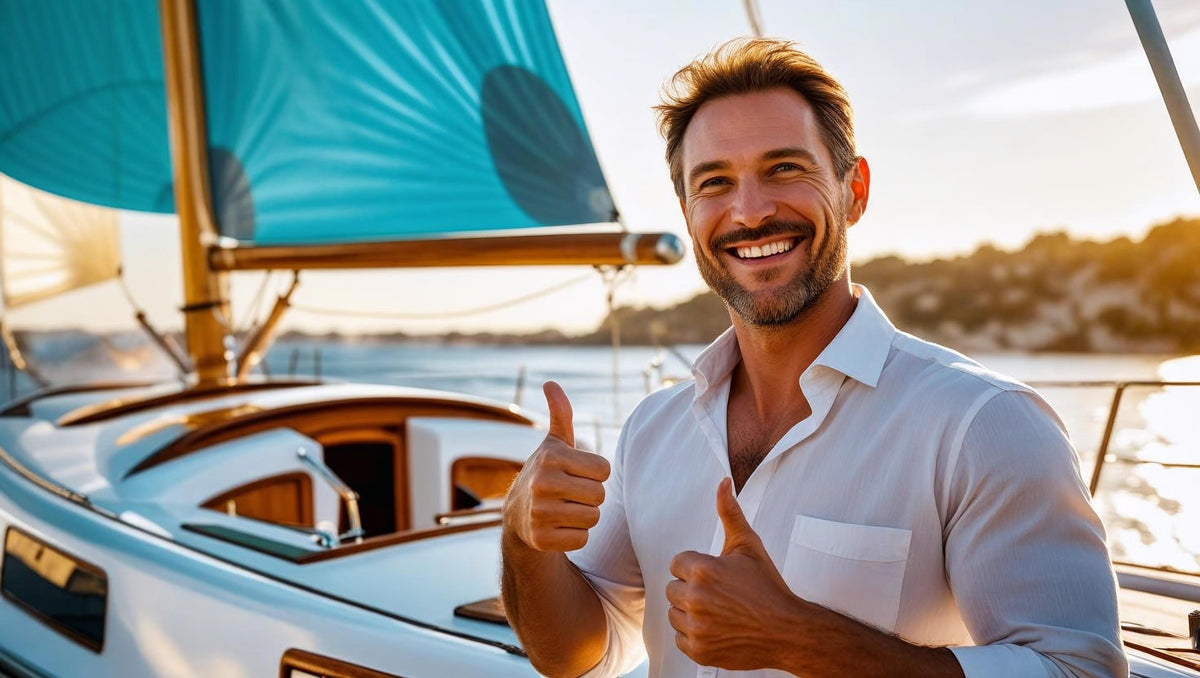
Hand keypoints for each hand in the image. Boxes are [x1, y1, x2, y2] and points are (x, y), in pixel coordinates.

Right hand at [502, 381, 610, 551]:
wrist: (518, 515)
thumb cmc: (547, 473)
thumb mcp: (554, 443)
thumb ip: (560, 413)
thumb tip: (551, 383)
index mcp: (551, 457)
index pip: (604, 470)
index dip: (596, 474)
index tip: (577, 474)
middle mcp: (542, 483)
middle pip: (600, 495)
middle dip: (591, 496)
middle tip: (570, 494)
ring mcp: (539, 512)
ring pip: (593, 518)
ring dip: (585, 516)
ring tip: (565, 509)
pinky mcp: (541, 539)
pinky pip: (581, 538)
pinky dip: (575, 535)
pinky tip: (559, 527)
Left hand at [666, 478, 802, 669]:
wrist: (787, 629)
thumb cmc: (768, 586)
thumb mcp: (749, 545)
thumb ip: (730, 513)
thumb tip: (723, 482)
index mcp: (702, 570)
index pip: (677, 563)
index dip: (697, 568)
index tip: (718, 576)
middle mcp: (695, 598)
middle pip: (673, 588)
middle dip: (692, 589)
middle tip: (720, 594)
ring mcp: (696, 627)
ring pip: (674, 613)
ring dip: (691, 612)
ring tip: (719, 611)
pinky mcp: (698, 650)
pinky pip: (680, 637)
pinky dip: (694, 635)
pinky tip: (717, 628)